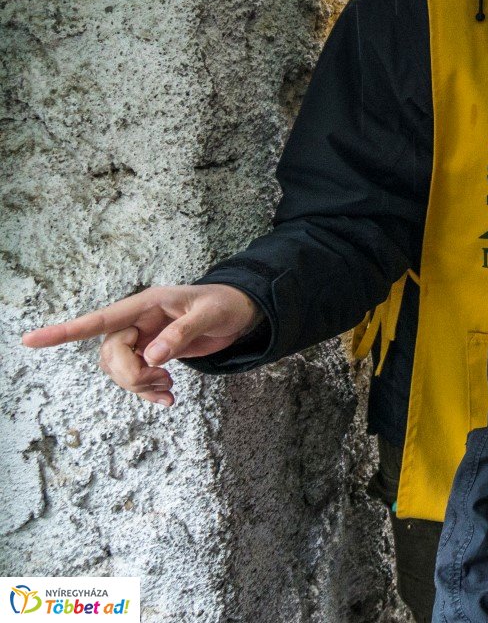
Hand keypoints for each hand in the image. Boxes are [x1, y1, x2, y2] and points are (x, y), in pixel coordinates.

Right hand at [21, 285, 262, 406]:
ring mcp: (141, 339)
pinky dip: (147, 391)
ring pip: (118, 370)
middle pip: (110, 355)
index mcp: (145, 304)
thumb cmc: (225, 304)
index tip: (30, 341)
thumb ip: (181, 334)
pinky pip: (134, 378)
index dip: (65, 332)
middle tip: (164, 381)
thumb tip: (152, 357)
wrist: (241, 312)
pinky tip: (168, 397)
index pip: (99, 319)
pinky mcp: (150, 354)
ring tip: (170, 388)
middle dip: (130, 375)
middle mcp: (137, 321)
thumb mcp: (210, 315)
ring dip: (138, 386)